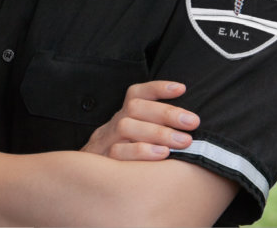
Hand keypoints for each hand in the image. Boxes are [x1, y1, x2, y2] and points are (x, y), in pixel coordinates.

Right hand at [80, 80, 200, 160]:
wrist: (84, 186)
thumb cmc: (124, 166)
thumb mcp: (137, 144)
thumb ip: (156, 133)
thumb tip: (191, 128)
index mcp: (123, 119)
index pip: (136, 95)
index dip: (157, 88)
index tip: (181, 89)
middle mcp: (112, 127)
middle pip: (134, 108)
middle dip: (167, 113)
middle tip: (192, 122)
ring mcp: (104, 144)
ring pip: (125, 127)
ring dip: (158, 132)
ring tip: (183, 141)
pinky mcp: (101, 162)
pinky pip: (117, 153)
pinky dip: (141, 151)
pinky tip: (162, 155)